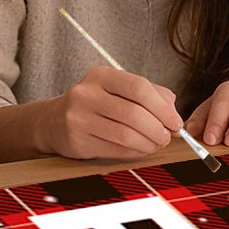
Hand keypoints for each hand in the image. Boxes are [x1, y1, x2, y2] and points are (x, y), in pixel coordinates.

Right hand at [41, 66, 182, 160]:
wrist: (53, 121)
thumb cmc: (96, 104)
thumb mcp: (118, 89)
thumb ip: (150, 94)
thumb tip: (174, 112)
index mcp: (101, 75)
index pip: (139, 87)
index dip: (162, 107)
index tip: (175, 121)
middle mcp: (86, 94)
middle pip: (134, 113)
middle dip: (157, 128)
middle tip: (167, 137)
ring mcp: (78, 118)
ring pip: (125, 135)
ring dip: (148, 143)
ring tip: (156, 145)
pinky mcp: (77, 141)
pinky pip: (115, 150)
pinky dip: (134, 152)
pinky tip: (141, 150)